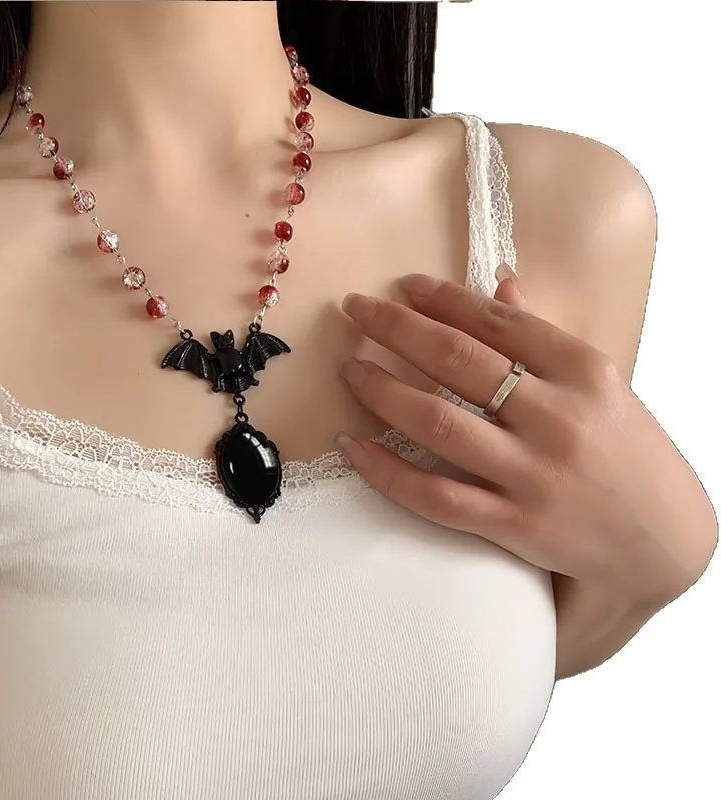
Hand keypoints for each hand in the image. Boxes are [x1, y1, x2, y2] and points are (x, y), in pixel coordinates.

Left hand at [336, 267, 714, 612]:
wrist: (666, 541)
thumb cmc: (629, 453)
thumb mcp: (600, 386)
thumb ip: (544, 337)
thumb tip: (501, 282)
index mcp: (583, 371)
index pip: (498, 321)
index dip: (442, 299)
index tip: (402, 286)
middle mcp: (557, 417)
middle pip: (458, 361)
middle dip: (397, 328)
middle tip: (355, 309)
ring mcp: (534, 474)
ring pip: (438, 422)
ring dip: (383, 390)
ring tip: (350, 370)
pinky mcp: (516, 526)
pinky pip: (436, 496)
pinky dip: (388, 472)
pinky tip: (354, 448)